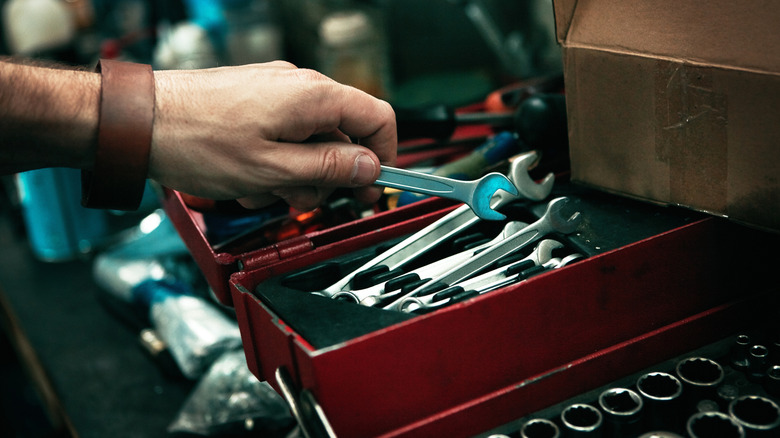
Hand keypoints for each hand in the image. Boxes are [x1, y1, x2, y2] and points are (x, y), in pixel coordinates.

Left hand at [150, 61, 396, 211]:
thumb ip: (329, 168)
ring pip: (312, 139)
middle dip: (330, 174)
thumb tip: (369, 168)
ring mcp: (276, 90)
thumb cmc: (195, 141)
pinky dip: (277, 161)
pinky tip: (251, 179)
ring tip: (266, 192)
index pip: (379, 117)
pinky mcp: (256, 99)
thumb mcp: (273, 169)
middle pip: (344, 133)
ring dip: (298, 174)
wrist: (139, 121)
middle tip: (311, 200)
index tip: (374, 187)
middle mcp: (299, 85)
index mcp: (313, 96)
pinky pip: (285, 133)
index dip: (384, 157)